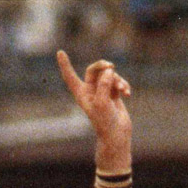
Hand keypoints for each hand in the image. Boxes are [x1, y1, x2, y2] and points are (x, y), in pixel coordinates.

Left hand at [56, 50, 131, 172]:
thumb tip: (109, 70)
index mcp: (81, 94)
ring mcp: (102, 91)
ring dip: (117, 80)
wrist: (116, 135)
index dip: (65, 65)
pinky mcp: (113, 94)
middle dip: (103, 66)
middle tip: (110, 66)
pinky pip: (118, 82)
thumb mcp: (103, 101)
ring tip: (123, 90)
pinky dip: (123, 85)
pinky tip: (127, 94)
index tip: (60, 52)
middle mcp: (90, 91)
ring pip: (109, 75)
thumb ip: (104, 83)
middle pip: (95, 69)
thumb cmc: (105, 121)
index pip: (70, 77)